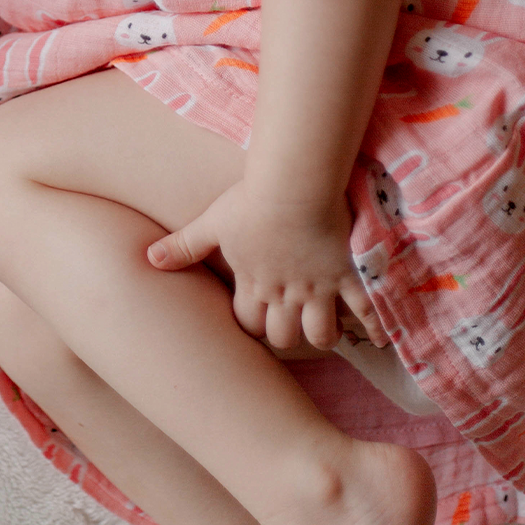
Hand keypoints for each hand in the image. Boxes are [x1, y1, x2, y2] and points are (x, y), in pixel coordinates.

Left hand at [146, 180, 386, 351]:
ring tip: (324, 329)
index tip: (253, 319)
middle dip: (283, 335)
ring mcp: (319, 289)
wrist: (294, 186)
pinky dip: (374, 328)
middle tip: (289, 327)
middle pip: (282, 336)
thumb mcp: (211, 223)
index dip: (249, 324)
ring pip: (320, 335)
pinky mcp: (350, 278)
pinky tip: (377, 338)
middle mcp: (285, 294)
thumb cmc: (250, 200)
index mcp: (253, 283)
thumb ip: (183, 246)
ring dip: (321, 334)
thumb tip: (148, 260)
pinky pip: (366, 313)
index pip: (247, 323)